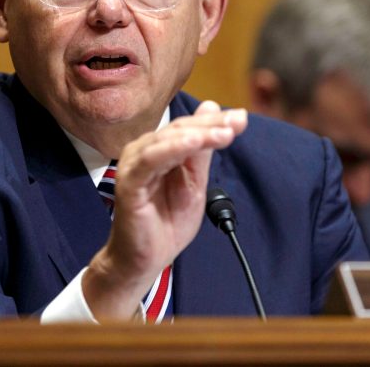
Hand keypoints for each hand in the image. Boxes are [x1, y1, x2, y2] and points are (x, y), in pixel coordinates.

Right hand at [82, 101, 247, 319]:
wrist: (145, 259)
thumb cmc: (166, 222)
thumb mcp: (195, 184)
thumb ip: (202, 151)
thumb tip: (211, 109)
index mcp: (159, 149)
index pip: (188, 127)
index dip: (215, 121)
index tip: (241, 118)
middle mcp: (144, 151)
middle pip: (179, 129)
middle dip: (210, 124)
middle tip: (237, 122)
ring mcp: (134, 165)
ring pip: (167, 140)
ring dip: (196, 134)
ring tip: (223, 133)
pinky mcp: (128, 182)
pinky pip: (150, 160)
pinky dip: (171, 149)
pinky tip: (192, 143)